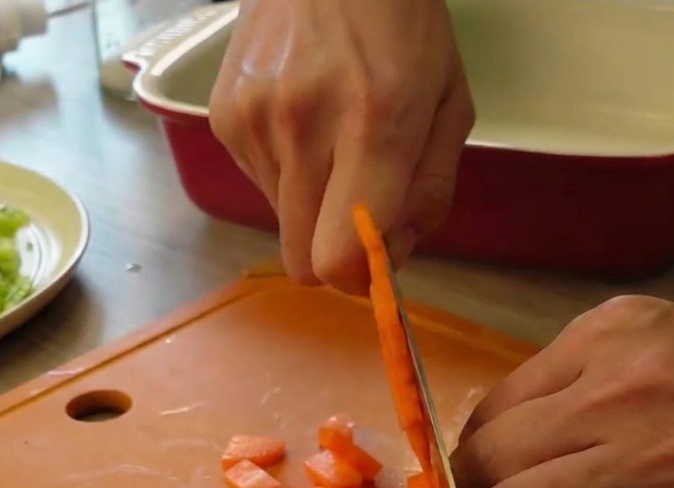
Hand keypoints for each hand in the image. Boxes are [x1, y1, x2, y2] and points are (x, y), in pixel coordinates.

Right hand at [208, 0, 474, 293]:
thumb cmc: (403, 23)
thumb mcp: (451, 102)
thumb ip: (430, 191)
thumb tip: (391, 255)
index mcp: (376, 122)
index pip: (340, 256)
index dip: (360, 276)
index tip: (378, 257)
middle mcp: (303, 126)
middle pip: (303, 260)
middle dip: (335, 251)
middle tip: (362, 203)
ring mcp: (254, 121)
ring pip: (282, 223)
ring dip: (312, 201)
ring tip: (333, 134)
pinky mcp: (223, 115)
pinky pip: (259, 183)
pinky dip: (286, 170)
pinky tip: (303, 116)